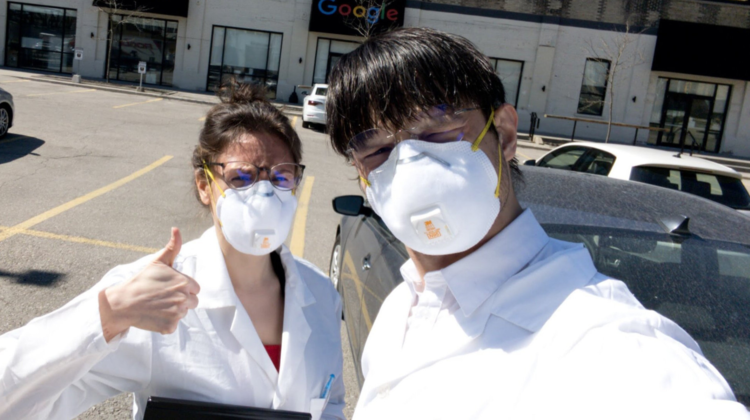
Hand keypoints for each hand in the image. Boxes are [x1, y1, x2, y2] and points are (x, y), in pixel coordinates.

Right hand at [99, 227, 200, 341]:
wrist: (123, 302)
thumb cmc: (142, 281)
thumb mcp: (158, 262)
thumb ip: (172, 247)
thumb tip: (176, 229)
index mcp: (185, 282)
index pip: (195, 288)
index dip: (182, 288)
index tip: (168, 287)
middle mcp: (184, 298)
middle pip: (193, 302)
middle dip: (181, 300)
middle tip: (162, 297)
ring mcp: (178, 313)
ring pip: (183, 313)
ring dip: (174, 311)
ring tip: (157, 305)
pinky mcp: (170, 326)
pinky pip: (174, 325)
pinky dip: (165, 322)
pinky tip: (154, 315)